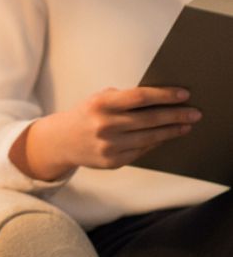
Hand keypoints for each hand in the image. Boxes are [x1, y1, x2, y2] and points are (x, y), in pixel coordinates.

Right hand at [9, 86, 201, 181]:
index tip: (184, 94)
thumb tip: (161, 100)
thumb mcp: (100, 99)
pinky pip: (141, 151)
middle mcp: (105, 125)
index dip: (165, 95)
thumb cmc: (88, 114)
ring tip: (186, 125)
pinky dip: (156, 143)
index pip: (140, 97)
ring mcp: (109, 146)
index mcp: (101, 104)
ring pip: (149, 138)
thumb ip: (125, 99)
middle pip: (149, 119)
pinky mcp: (112, 162)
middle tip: (195, 113)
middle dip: (176, 115)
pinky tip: (166, 137)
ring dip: (171, 131)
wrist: (62, 141)